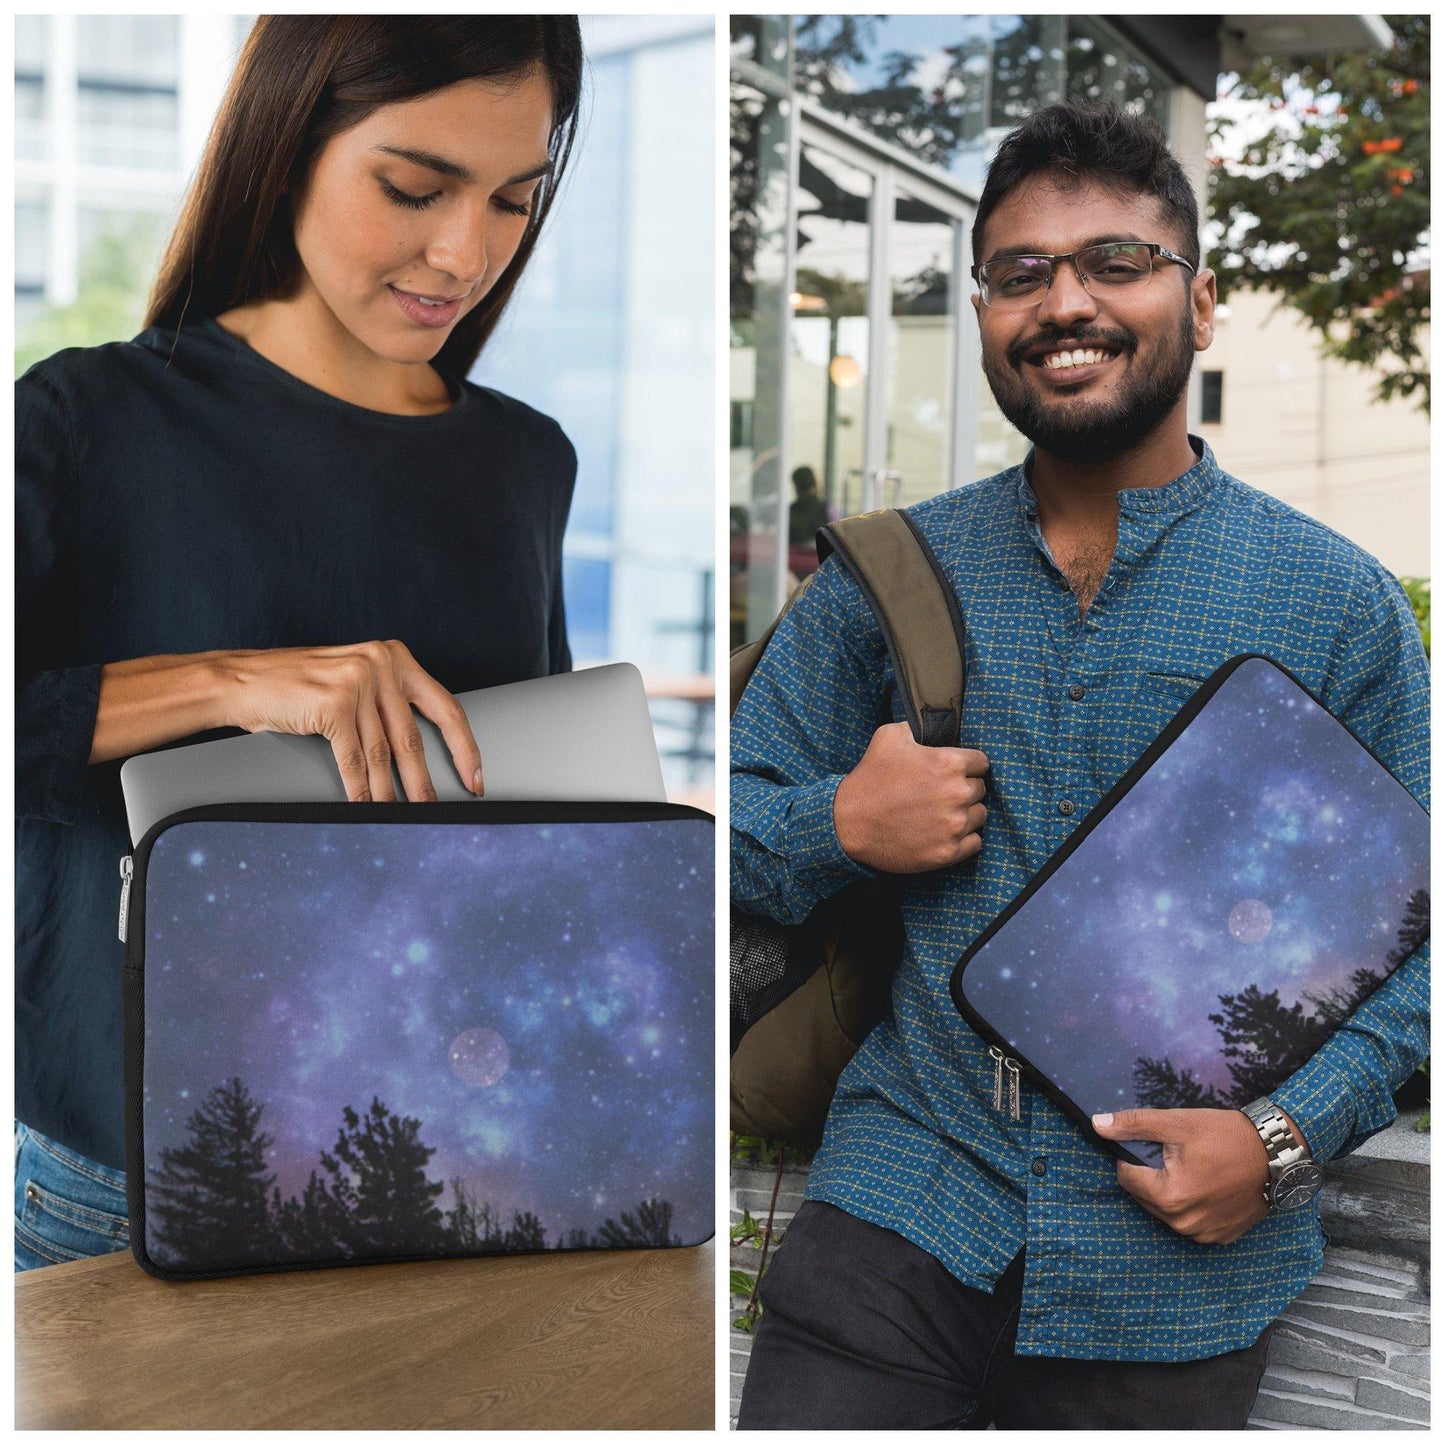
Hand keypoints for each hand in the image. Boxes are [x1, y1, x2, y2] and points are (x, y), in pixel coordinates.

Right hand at [219, 640, 483, 802]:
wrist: (242, 680)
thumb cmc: (298, 686)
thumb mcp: (355, 682)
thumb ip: (387, 705)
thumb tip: (419, 756)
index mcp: (395, 657)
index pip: (445, 707)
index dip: (464, 747)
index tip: (475, 776)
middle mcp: (381, 664)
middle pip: (413, 737)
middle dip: (425, 781)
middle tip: (438, 810)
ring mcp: (357, 682)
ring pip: (383, 754)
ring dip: (391, 793)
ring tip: (402, 816)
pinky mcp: (333, 704)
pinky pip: (353, 760)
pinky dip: (359, 789)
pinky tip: (365, 806)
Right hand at [832, 722, 989, 871]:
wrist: (848, 824)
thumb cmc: (869, 779)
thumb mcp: (887, 737)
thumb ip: (916, 727)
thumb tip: (929, 724)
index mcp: (949, 763)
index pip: (982, 763)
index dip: (968, 766)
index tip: (955, 772)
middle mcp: (957, 793)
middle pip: (980, 790)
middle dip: (964, 790)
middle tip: (941, 794)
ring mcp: (954, 825)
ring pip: (979, 816)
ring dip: (965, 814)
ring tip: (941, 815)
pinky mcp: (948, 852)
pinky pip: (974, 843)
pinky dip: (963, 839)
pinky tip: (943, 833)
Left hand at [1092, 1107, 1272, 1244]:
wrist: (1277, 1153)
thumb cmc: (1226, 1136)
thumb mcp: (1176, 1123)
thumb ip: (1133, 1125)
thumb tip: (1097, 1124)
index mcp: (1169, 1197)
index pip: (1126, 1178)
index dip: (1131, 1158)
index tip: (1151, 1146)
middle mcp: (1184, 1223)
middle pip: (1145, 1197)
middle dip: (1150, 1176)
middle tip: (1174, 1156)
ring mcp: (1204, 1234)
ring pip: (1166, 1212)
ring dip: (1169, 1192)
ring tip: (1192, 1169)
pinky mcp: (1221, 1236)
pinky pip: (1191, 1222)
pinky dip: (1191, 1205)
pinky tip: (1207, 1185)